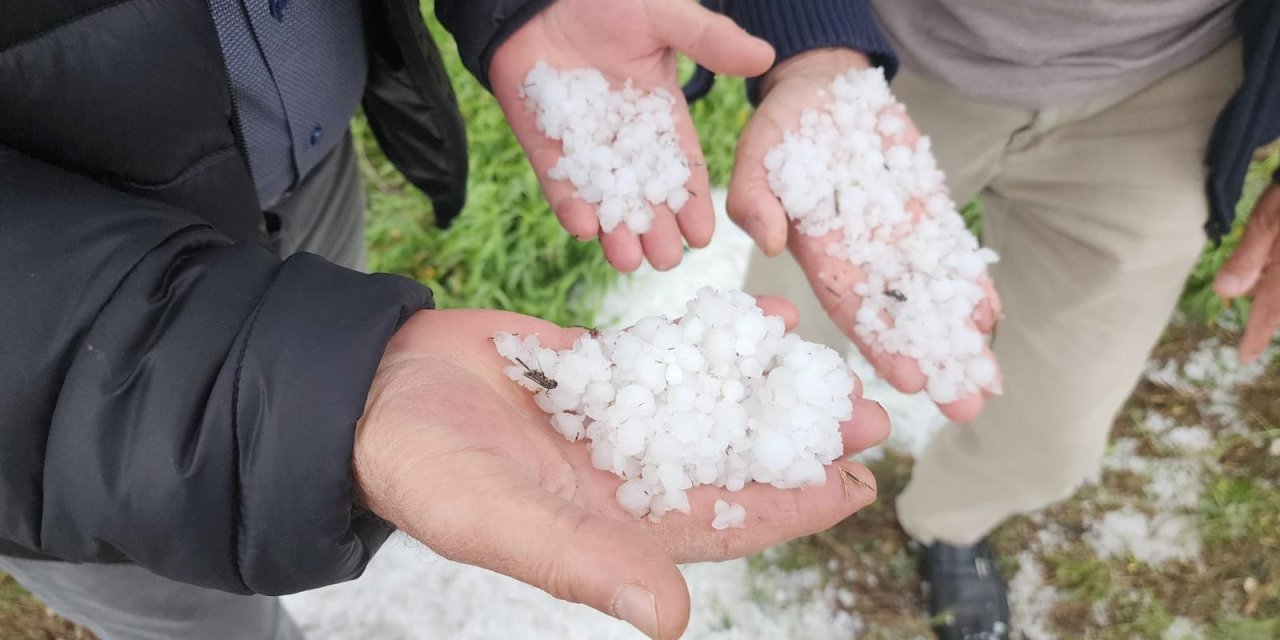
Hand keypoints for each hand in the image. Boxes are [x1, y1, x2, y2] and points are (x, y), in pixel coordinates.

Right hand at [353, 300, 887, 638]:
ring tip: (823, 363)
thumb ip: (586, 564)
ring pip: (705, 405)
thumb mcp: (504, 522)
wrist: (371, 393)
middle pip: (730, 458)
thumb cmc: (426, 470)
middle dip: (796, 439)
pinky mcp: (591, 373)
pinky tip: (753, 321)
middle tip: (866, 413)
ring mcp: (610, 421)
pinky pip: (664, 358)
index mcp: (614, 524)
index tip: (855, 485)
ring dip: (763, 387)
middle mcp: (623, 476)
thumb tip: (674, 619)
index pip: (722, 522)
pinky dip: (709, 342)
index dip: (790, 507)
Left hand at [489, 0, 774, 273]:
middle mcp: (625, 139)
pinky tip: (584, 228)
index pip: (682, 168)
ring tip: (627, 260)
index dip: (691, 202)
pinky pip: (559, 184)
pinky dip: (569, 206)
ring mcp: (584, 146)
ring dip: (615, 231)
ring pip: (605, 199)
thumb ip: (710, 41)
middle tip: (665, 261)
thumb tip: (765, 56)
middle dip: (656, 230)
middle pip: (645, 195)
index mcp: (660, 115)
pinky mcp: (545, 145)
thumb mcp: (666, 18)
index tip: (703, 235)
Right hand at [726, 48, 1000, 422]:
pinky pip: (947, 256)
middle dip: (932, 358)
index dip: (882, 343)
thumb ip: (755, 197)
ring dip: (958, 336)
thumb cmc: (780, 128)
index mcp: (819, 253)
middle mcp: (860, 257)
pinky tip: (989, 317)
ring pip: (929, 295)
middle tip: (965, 405)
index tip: (911, 379)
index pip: (852, 307)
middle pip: (899, 316)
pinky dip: (967, 285)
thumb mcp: (756, 154)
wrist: (821, 90)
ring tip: (988, 378)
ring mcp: (894, 238)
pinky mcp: (921, 214)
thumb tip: (770, 243)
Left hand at [1214, 183, 1279, 362]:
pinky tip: (1270, 269)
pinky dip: (1274, 276)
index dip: (1256, 336)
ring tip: (1264, 297)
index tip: (1243, 358)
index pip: (1271, 312)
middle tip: (1253, 331)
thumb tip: (1225, 292)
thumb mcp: (1270, 219)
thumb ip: (1249, 256)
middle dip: (1271, 314)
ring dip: (1273, 292)